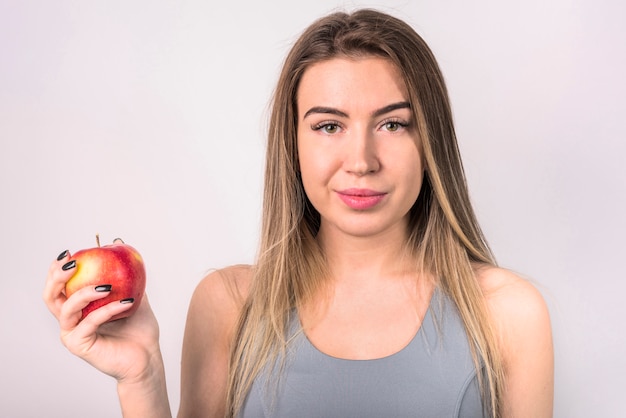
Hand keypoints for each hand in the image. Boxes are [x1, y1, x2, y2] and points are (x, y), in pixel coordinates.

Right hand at [43, 241, 160, 383]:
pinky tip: (126, 302)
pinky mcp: (80, 345)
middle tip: (74, 263)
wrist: (147, 357)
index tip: (70, 252)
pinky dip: (108, 309)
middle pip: (51, 296)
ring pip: (66, 309)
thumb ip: (126, 273)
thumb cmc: (139, 329)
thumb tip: (117, 242)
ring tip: (107, 285)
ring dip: (85, 292)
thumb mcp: (134, 293)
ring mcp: (73, 334)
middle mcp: (70, 320)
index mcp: (78, 308)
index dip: (57, 269)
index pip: (58, 286)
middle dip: (58, 276)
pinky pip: (90, 322)